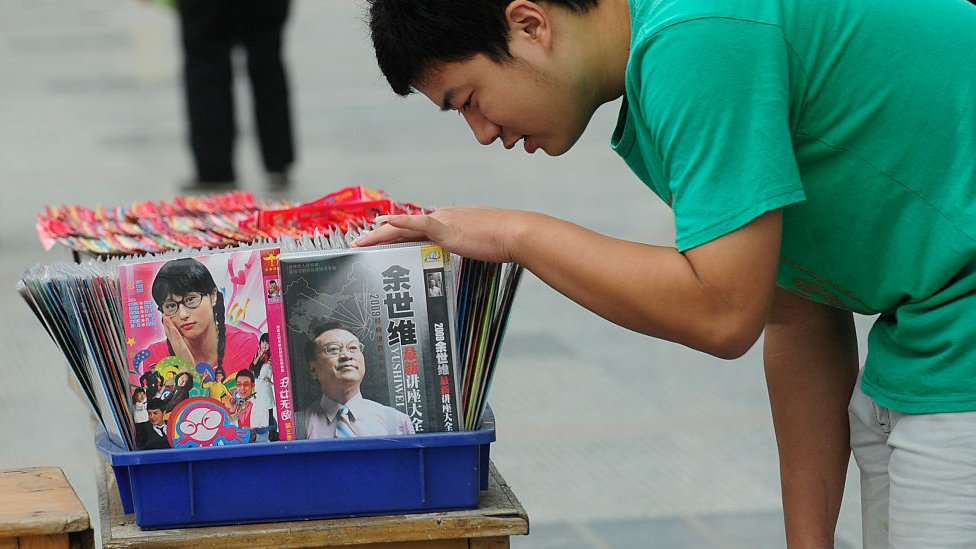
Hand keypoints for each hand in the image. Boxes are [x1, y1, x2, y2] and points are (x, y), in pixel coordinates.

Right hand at [162, 315, 195, 364]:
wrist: (186, 368)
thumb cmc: (185, 361)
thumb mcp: (182, 352)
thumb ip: (180, 346)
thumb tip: (180, 343)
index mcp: (175, 344)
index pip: (169, 333)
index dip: (167, 325)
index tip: (165, 318)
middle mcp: (174, 343)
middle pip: (168, 331)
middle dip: (165, 322)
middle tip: (162, 314)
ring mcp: (176, 344)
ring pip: (171, 332)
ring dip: (168, 324)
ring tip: (166, 316)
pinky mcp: (180, 346)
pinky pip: (176, 337)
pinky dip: (174, 331)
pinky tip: (172, 326)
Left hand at [352, 206, 530, 262]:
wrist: (515, 233)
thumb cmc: (504, 240)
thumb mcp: (482, 242)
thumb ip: (469, 246)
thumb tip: (467, 255)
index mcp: (450, 220)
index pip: (418, 228)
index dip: (398, 234)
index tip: (384, 243)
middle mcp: (443, 216)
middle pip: (404, 226)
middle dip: (380, 236)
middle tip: (361, 243)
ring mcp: (443, 221)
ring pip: (403, 226)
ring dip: (380, 235)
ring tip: (361, 242)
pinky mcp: (445, 228)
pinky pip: (416, 223)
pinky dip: (399, 222)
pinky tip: (383, 223)